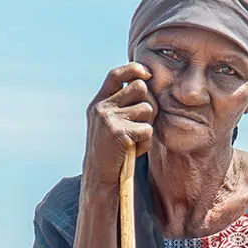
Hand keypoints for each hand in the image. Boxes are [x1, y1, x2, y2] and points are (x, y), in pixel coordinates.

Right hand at [82, 63, 156, 199]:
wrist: (99, 177)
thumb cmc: (111, 151)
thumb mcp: (110, 123)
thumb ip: (122, 105)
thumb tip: (147, 83)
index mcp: (98, 103)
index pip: (116, 75)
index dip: (133, 70)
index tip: (147, 73)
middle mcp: (101, 107)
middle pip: (140, 88)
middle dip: (149, 103)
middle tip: (143, 122)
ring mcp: (108, 119)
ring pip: (148, 109)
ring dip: (148, 126)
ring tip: (135, 140)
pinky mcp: (118, 133)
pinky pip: (147, 130)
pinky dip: (146, 143)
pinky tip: (134, 150)